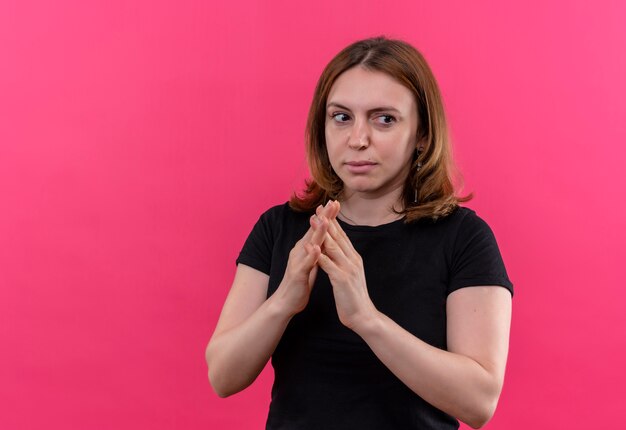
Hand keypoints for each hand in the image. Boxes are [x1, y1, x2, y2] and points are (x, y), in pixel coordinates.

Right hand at [275, 201, 339, 314]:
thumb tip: (325, 238)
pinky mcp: (297, 274)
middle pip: (314, 230)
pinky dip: (311, 255)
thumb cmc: (300, 282)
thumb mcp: (311, 263)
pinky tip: (316, 248)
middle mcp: (300, 251)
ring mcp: (298, 261)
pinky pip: (305, 263)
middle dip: (324, 217)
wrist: (285, 302)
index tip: (336, 203)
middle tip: (333, 203)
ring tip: (326, 220)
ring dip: (318, 232)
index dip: (327, 216)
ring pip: (309, 244)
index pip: (318, 228)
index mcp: (306, 248)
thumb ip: (317, 250)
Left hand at [312, 202, 377, 329]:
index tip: (324, 210)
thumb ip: (344, 261)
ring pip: (333, 247)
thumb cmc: (353, 297)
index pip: (342, 236)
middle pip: (338, 237)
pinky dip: (318, 254)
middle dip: (327, 221)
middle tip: (318, 207)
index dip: (333, 222)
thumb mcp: (349, 274)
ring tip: (313, 220)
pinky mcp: (342, 279)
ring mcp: (348, 269)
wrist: (363, 316)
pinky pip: (328, 264)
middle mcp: (353, 260)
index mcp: (354, 258)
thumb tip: (337, 251)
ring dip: (322, 232)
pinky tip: (310, 246)